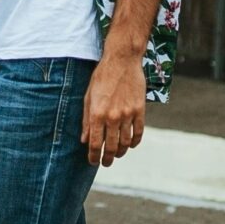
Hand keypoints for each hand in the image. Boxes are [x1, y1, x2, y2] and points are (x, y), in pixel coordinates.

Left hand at [81, 51, 145, 166]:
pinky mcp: (140, 110)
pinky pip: (139, 132)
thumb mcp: (88, 97)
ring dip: (122, 152)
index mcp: (97, 114)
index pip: (95, 144)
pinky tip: (131, 144)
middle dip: (108, 158)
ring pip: (126, 142)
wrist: (122, 61)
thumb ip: (87, 120)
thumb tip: (84, 140)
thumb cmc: (102, 77)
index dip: (94, 156)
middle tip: (106, 162)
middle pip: (112, 147)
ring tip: (118, 154)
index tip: (93, 161)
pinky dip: (135, 142)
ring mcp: (128, 114)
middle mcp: (113, 117)